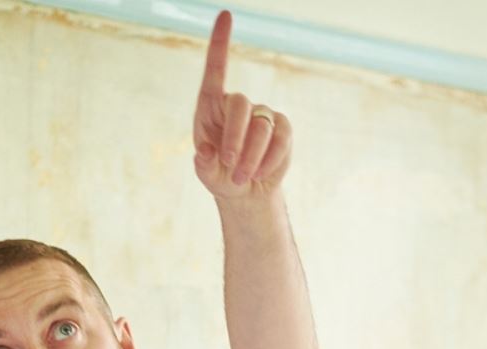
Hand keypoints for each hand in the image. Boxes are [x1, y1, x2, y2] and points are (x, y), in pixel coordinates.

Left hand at [193, 11, 292, 198]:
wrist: (245, 192)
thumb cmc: (219, 175)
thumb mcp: (206, 173)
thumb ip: (203, 163)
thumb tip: (207, 153)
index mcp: (211, 105)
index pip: (215, 69)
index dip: (220, 42)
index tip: (225, 14)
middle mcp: (237, 103)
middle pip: (240, 103)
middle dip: (235, 136)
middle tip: (229, 163)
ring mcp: (262, 114)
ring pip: (261, 127)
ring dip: (251, 156)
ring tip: (242, 179)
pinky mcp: (282, 128)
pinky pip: (280, 139)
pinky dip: (270, 160)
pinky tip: (259, 174)